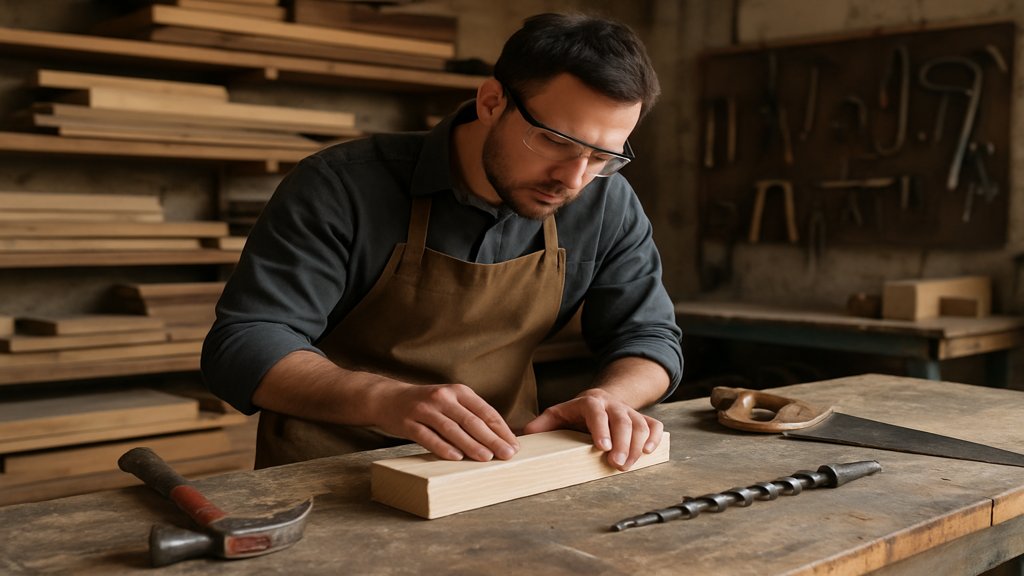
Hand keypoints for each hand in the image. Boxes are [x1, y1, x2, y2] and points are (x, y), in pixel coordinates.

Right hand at [374, 382, 519, 461]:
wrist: (388, 398)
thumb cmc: (427, 404)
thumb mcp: (450, 400)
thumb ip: (470, 414)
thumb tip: (499, 437)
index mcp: (458, 391)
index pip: (485, 411)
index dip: (501, 429)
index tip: (514, 445)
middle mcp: (443, 398)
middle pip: (472, 421)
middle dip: (492, 439)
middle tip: (507, 454)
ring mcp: (425, 410)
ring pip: (452, 429)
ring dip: (471, 445)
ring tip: (487, 458)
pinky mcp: (409, 423)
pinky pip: (428, 437)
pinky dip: (443, 448)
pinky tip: (456, 458)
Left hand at [522, 388, 663, 470]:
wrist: (600, 400)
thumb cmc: (576, 414)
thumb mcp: (557, 415)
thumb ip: (542, 425)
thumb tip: (523, 435)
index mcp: (590, 402)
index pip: (596, 412)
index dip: (601, 428)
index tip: (602, 447)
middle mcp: (612, 405)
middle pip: (622, 420)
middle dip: (621, 443)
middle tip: (617, 464)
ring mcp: (629, 411)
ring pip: (640, 424)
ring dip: (636, 445)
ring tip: (628, 465)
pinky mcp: (642, 419)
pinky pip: (654, 425)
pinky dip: (655, 438)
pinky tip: (648, 452)